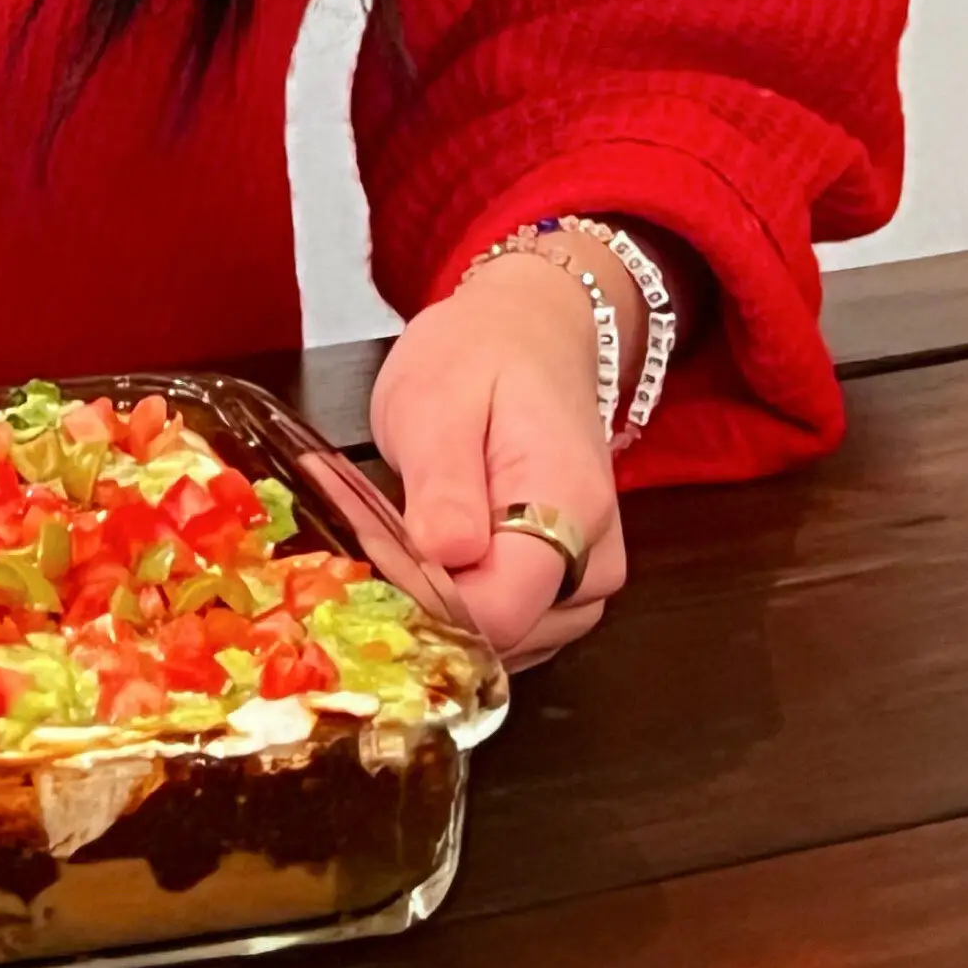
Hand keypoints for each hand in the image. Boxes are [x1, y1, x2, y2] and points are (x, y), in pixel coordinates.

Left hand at [372, 247, 626, 664]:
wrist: (532, 329)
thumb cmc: (480, 355)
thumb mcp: (438, 400)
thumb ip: (444, 484)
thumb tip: (444, 559)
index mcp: (570, 510)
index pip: (501, 611)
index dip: (425, 600)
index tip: (373, 556)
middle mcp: (594, 562)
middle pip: (501, 634)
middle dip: (425, 599)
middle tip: (373, 530)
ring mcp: (584, 580)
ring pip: (502, 639)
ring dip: (439, 601)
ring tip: (397, 527)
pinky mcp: (564, 585)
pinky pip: (507, 622)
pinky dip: (460, 599)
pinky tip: (424, 550)